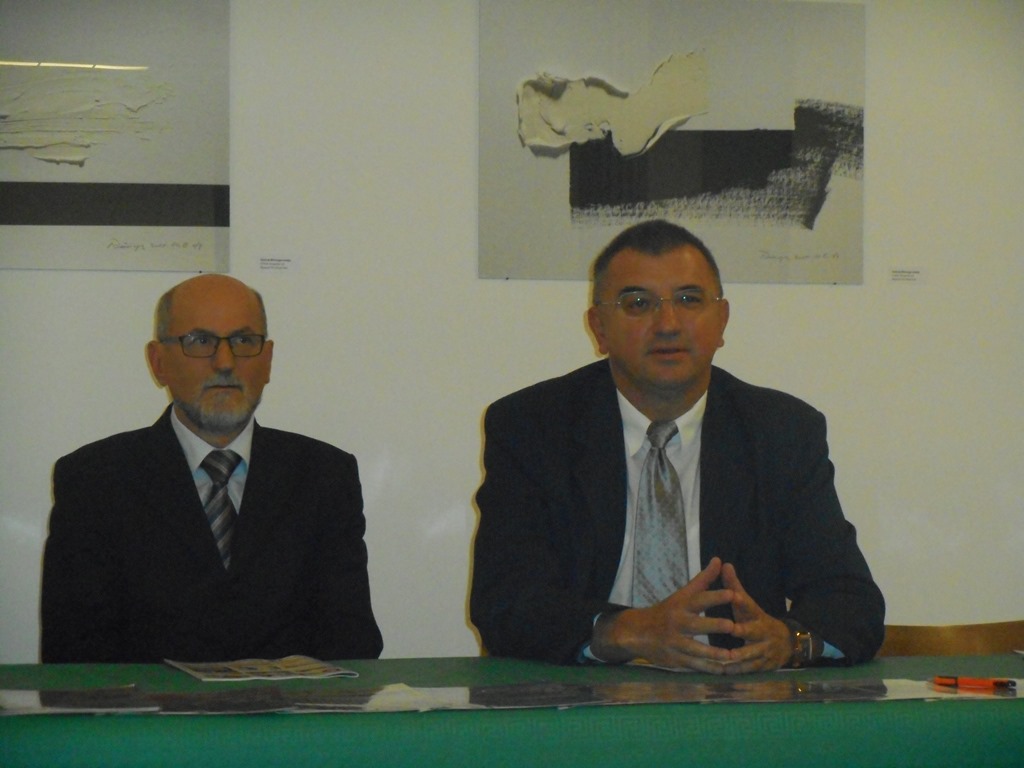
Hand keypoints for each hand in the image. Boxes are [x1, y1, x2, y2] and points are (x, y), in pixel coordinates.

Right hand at [590, 557, 736, 672]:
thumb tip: (719, 559)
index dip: (715, 596)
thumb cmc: (667, 611)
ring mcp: (675, 642)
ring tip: (731, 655)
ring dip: (714, 653)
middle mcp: (678, 623)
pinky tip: (723, 669)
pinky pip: (694, 665)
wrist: (638, 632)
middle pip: (697, 625)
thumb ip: (703, 580)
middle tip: (732, 626)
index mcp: (681, 605)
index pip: (699, 599)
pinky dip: (708, 668)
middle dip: (714, 625)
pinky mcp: (675, 659)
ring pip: (696, 649)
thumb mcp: (683, 594)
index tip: (732, 594)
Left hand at [719, 562, 792, 673]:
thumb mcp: (747, 604)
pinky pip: (751, 669)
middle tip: (732, 629)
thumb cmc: (756, 620)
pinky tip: (726, 671)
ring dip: (740, 656)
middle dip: (744, 631)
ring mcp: (765, 649)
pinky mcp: (765, 665)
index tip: (733, 596)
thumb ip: (734, 586)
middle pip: (753, 631)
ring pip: (752, 653)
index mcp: (756, 615)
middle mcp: (762, 632)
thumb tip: (724, 563)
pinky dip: (739, 670)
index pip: (749, 606)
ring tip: (726, 657)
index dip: (741, 601)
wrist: (788, 642)